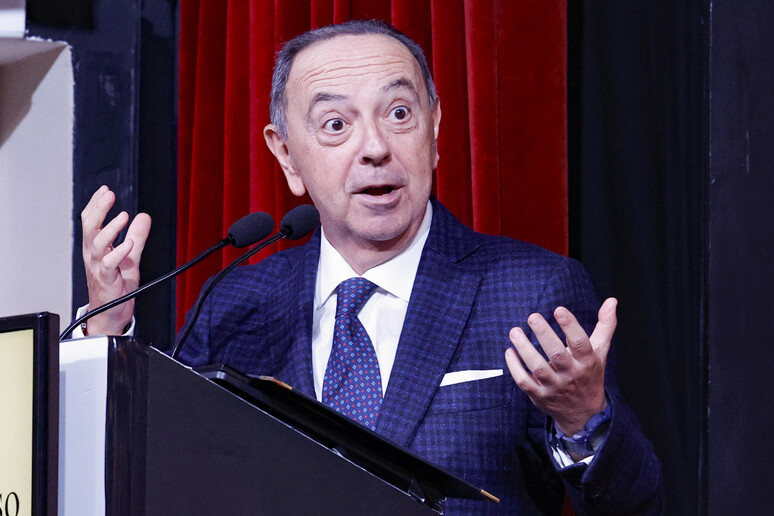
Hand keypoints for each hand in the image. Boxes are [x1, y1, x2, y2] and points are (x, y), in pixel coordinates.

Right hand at [81, 185, 150, 334]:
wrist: (112, 313)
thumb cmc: (116, 286)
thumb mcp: (130, 256)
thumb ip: (137, 236)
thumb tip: (144, 217)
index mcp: (96, 247)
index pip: (91, 221)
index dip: (96, 205)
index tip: (105, 190)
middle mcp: (94, 255)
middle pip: (90, 227)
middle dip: (99, 209)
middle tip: (108, 195)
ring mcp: (98, 267)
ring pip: (97, 243)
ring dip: (110, 228)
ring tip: (123, 216)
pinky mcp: (107, 279)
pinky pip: (109, 264)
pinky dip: (119, 252)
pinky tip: (129, 244)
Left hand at [504, 298, 616, 434]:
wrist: (583, 414)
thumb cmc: (589, 374)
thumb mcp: (600, 351)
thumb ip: (605, 325)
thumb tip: (611, 300)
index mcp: (587, 361)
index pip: (580, 343)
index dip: (570, 326)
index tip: (558, 310)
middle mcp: (572, 374)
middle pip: (557, 354)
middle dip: (544, 335)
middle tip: (533, 317)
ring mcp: (555, 386)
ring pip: (538, 368)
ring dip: (524, 349)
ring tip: (514, 331)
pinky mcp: (540, 396)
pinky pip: (524, 382)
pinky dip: (514, 367)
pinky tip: (509, 351)